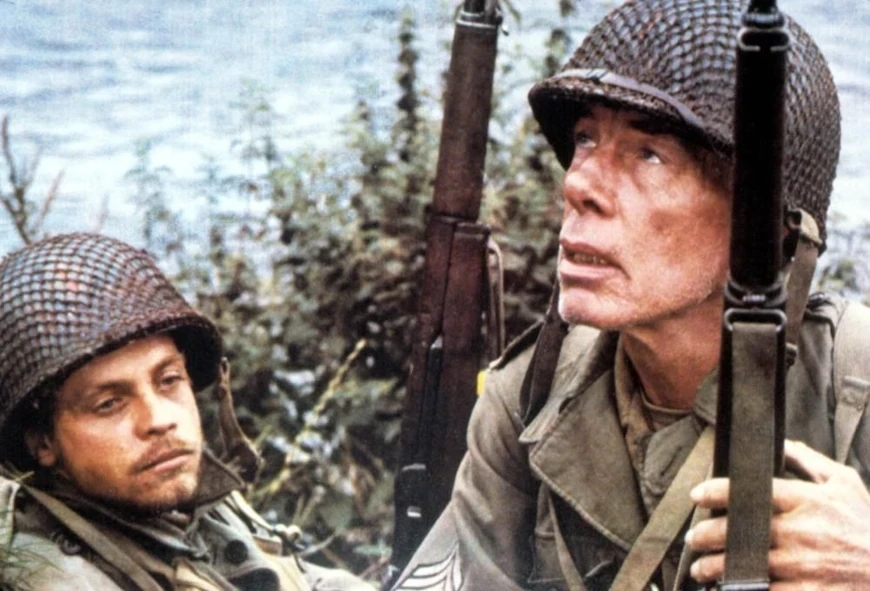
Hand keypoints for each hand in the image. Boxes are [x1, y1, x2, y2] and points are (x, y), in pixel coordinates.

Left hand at [684, 439, 869, 588]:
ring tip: (700, 569)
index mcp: (807, 501)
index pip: (752, 492)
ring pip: (744, 567)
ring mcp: (803, 566)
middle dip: (707, 535)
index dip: (718, 493)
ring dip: (715, 568)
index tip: (697, 495)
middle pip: (739, 532)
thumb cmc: (865, 524)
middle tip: (693, 537)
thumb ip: (810, 462)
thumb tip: (781, 443)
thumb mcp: (845, 484)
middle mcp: (801, 533)